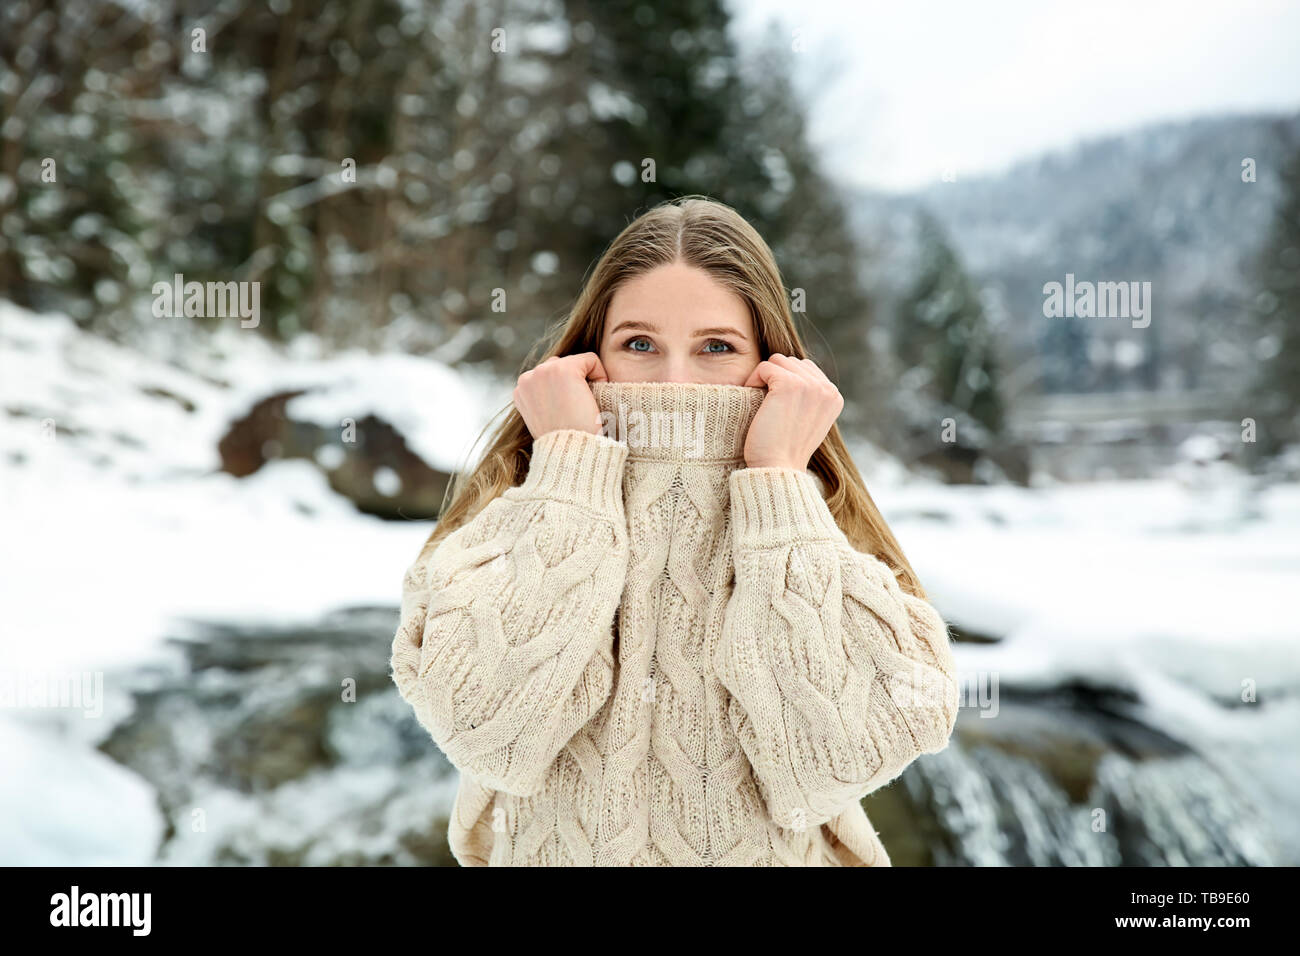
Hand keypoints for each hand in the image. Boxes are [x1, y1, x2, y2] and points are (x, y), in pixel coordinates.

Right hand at [513, 352, 608, 438]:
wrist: (571, 453)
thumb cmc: (564, 442)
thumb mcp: (545, 419)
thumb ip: (544, 400)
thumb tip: (559, 389)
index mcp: (520, 391)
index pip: (547, 377)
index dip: (564, 392)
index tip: (570, 412)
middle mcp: (527, 378)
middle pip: (558, 366)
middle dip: (572, 382)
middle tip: (579, 408)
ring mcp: (544, 371)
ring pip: (574, 363)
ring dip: (583, 378)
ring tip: (585, 403)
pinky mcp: (565, 369)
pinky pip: (590, 360)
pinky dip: (599, 374)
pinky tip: (594, 397)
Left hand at [741, 354, 843, 469]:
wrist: (778, 468)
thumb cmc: (785, 449)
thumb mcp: (807, 421)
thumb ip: (809, 398)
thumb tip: (794, 373)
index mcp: (834, 397)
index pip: (806, 369)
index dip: (786, 381)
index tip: (776, 404)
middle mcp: (827, 388)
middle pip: (792, 362)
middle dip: (776, 377)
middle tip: (765, 402)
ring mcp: (810, 385)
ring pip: (779, 360)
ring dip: (765, 377)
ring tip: (760, 400)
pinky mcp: (789, 384)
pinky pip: (765, 367)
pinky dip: (754, 379)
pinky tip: (753, 398)